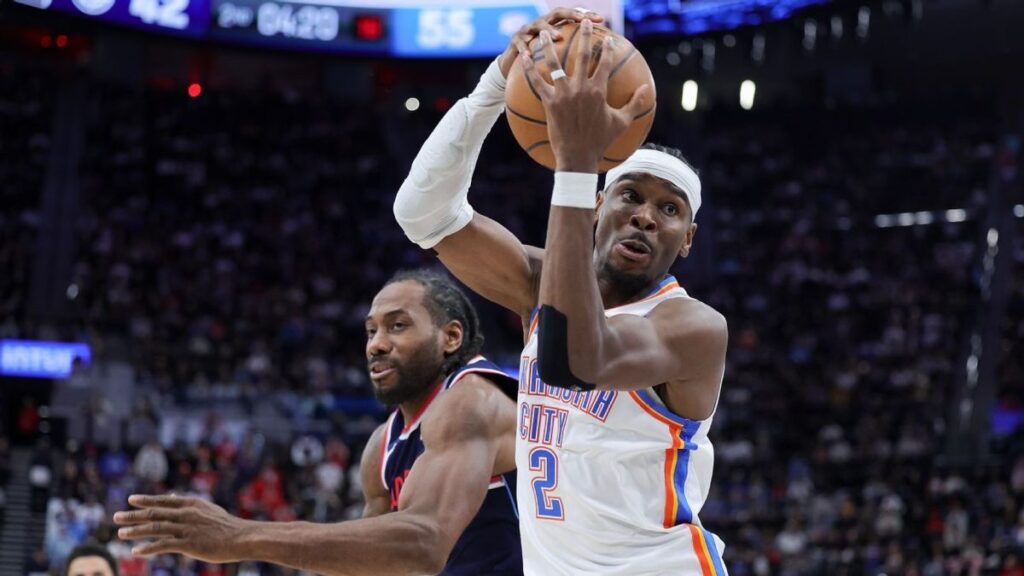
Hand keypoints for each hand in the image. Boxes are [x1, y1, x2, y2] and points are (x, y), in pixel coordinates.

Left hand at [113, 494, 249, 562]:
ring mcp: (187, 528)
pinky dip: (148, 548)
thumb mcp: (207, 510)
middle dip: (134, 515)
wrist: (241, 537)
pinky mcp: (189, 543)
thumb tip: (174, 497)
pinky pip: (164, 545)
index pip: (163, 500)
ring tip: (120, 533)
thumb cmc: (225, 525)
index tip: (131, 500)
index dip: (146, 500)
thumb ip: (189, 505)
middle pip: (155, 514)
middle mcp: (186, 514)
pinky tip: (135, 551)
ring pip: (156, 528)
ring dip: (136, 531)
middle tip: (116, 517)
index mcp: (191, 504)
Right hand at [498, 7, 603, 77]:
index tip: (601, 20)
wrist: (513, 67)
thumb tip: (601, 63)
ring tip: (557, 37)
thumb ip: (575, 57)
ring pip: (539, 25)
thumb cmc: (541, 66)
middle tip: (583, 20)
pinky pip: (520, 44)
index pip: (573, 16)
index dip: (586, 15)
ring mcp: (528, 30)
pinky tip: (529, 56)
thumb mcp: (558, 58)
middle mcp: (543, 24)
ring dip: (548, 30)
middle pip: (558, 12)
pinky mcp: (514, 41)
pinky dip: (524, 49)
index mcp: (556, 26)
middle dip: (571, 14)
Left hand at [521, 20, 651, 172]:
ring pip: (555, 64)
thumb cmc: (600, 141)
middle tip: (583, 23)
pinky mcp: (549, 102)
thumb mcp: (621, 122)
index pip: (604, 63)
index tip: (608, 39)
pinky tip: (525, 57)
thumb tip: (647, 89)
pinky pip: (537, 82)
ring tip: (543, 33)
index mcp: (599, 91)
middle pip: (581, 56)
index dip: (607, 49)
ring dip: (548, 46)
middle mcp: (581, 88)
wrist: (578, 157)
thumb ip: (635, 103)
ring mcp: (563, 94)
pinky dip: (530, 69)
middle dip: (584, 36)